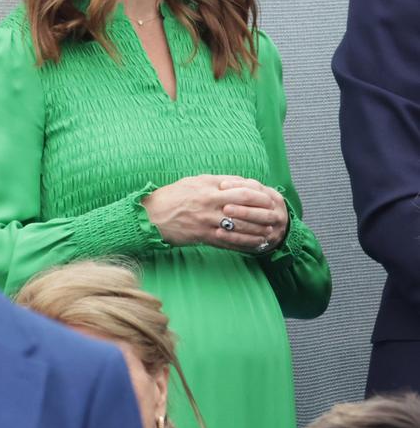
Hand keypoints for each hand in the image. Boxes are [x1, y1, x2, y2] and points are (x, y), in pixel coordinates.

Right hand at [142, 175, 286, 250]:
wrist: (151, 216)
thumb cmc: (172, 196)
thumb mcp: (194, 182)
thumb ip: (216, 182)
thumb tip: (236, 183)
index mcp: (209, 187)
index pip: (241, 189)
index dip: (258, 195)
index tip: (269, 198)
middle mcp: (210, 203)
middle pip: (244, 207)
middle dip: (262, 213)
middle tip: (276, 216)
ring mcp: (207, 221)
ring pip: (239, 226)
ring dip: (257, 230)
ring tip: (270, 233)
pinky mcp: (203, 236)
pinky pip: (228, 241)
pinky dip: (243, 244)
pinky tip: (253, 246)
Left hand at [218, 177, 288, 251]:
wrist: (274, 228)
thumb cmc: (257, 206)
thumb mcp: (255, 193)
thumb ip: (243, 187)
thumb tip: (223, 183)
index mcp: (274, 198)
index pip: (258, 190)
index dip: (239, 187)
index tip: (222, 186)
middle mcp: (277, 214)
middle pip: (261, 211)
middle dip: (243, 210)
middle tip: (225, 208)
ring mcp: (272, 231)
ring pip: (258, 228)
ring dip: (238, 225)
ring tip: (219, 222)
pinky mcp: (263, 243)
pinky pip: (249, 242)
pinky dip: (234, 238)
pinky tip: (219, 233)